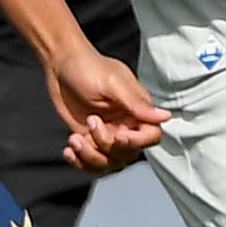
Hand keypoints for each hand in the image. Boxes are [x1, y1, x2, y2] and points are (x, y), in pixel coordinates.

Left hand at [44, 44, 168, 171]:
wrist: (60, 63)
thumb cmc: (88, 66)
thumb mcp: (113, 83)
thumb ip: (137, 103)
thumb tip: (166, 117)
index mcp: (137, 110)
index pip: (151, 136)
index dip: (137, 142)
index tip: (117, 135)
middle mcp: (125, 124)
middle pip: (128, 154)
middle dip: (107, 146)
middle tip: (91, 122)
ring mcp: (106, 133)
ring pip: (108, 162)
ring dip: (90, 157)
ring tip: (74, 139)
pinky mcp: (88, 139)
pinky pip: (90, 162)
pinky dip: (80, 162)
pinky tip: (69, 149)